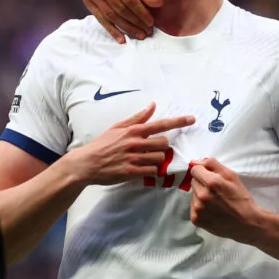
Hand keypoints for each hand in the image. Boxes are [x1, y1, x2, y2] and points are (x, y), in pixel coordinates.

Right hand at [72, 103, 194, 185]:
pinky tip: (142, 168)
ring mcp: (133, 158)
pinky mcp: (131, 172)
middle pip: (164, 143)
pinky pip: (152, 171)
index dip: (179, 121)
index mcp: (133, 130)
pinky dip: (151, 170)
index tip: (192, 119)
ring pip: (160, 158)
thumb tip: (152, 105)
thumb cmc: (102, 144)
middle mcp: (135, 143)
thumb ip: (138, 117)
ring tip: (145, 160)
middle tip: (152, 149)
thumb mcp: (118, 127)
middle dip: (163, 147)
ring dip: (157, 160)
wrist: (86, 163)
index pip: (161, 124)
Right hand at [82, 0, 162, 42]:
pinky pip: (101, 19)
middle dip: (135, 22)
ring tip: (140, 35)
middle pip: (120, 9)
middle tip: (147, 32)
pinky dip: (112, 31)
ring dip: (126, 28)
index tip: (151, 23)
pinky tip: (122, 40)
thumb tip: (159, 4)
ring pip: (111, 16)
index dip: (141, 12)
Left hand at [189, 158, 262, 242]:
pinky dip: (200, 207)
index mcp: (211, 183)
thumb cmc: (241, 198)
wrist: (247, 223)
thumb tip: (195, 161)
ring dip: (201, 195)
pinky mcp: (196, 220)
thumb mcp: (232, 176)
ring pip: (193, 194)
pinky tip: (212, 210)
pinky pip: (193, 207)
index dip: (203, 171)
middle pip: (194, 181)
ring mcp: (198, 209)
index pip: (195, 170)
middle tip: (216, 190)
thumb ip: (212, 164)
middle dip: (203, 183)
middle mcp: (202, 196)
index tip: (211, 177)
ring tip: (215, 201)